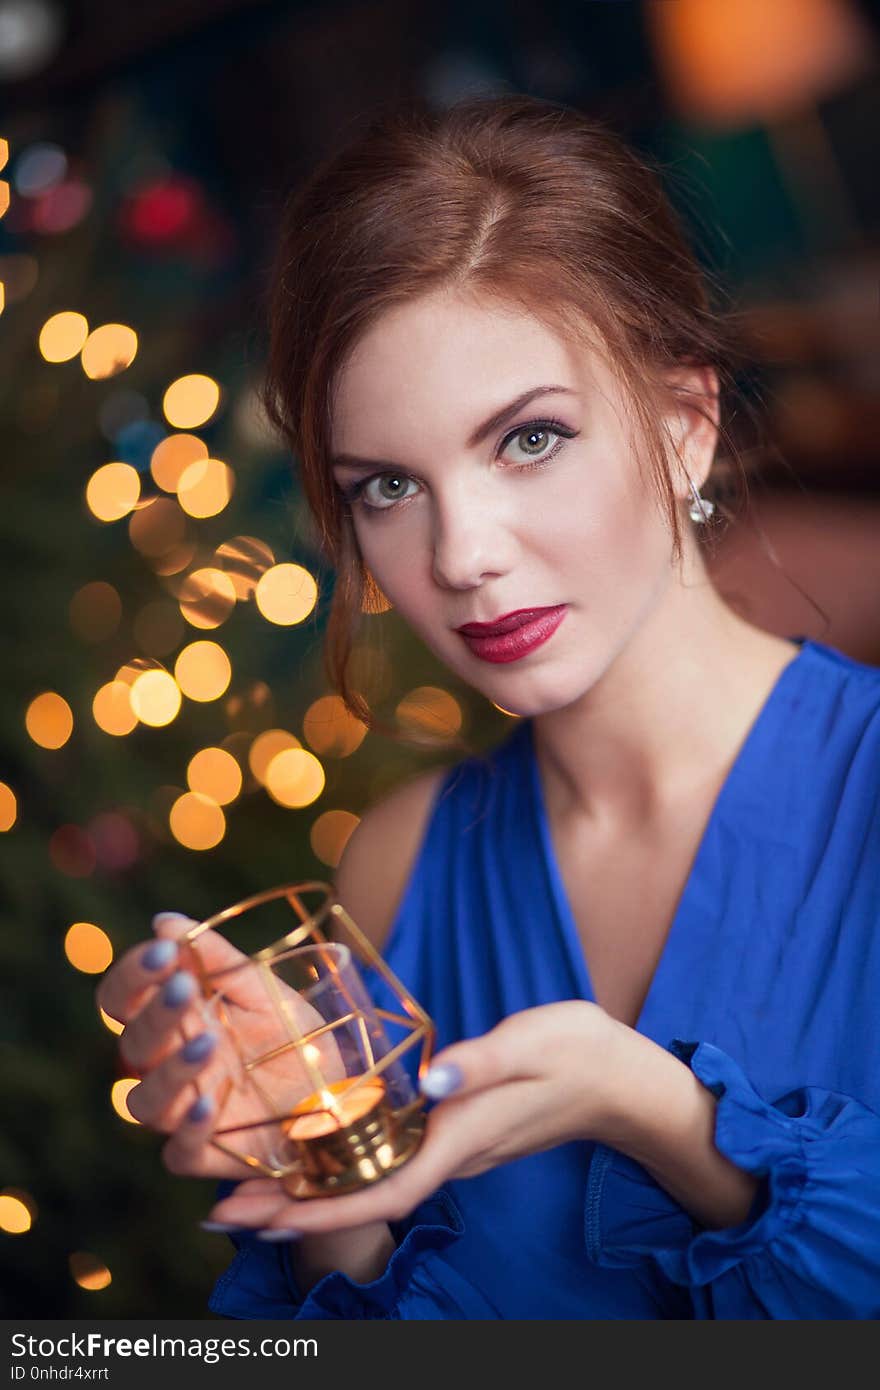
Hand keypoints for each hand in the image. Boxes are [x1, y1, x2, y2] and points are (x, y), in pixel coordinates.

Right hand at [96, 913, 344, 1179]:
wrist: (346, 1095)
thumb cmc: (297, 1037)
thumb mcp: (266, 990)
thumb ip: (218, 958)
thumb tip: (164, 922)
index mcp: (178, 1022)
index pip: (124, 999)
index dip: (133, 975)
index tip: (164, 951)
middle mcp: (173, 1067)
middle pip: (133, 1045)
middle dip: (154, 1014)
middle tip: (185, 988)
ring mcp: (188, 1111)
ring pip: (145, 1102)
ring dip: (170, 1072)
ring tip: (207, 1043)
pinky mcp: (210, 1154)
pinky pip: (180, 1153)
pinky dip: (190, 1131)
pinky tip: (210, 1104)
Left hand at [204, 999, 630, 1235]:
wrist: (620, 1079)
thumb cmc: (578, 1051)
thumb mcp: (531, 1041)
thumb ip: (480, 1061)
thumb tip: (431, 1082)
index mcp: (460, 1136)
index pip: (381, 1190)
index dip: (320, 1211)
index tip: (262, 1221)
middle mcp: (449, 1153)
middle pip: (361, 1197)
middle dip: (290, 1210)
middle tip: (217, 1213)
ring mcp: (452, 1147)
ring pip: (370, 1182)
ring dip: (308, 1189)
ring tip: (244, 1189)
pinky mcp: (454, 1132)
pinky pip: (387, 1161)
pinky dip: (341, 1164)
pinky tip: (312, 1152)